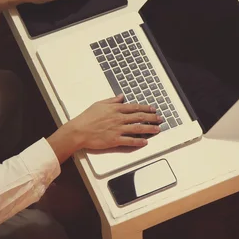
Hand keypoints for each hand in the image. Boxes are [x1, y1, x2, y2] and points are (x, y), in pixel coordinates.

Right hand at [46, 95, 161, 162]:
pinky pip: (130, 141)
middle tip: (160, 119)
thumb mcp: (99, 104)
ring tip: (157, 129)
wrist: (79, 131)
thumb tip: (121, 96)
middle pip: (139, 117)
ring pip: (137, 128)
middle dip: (152, 118)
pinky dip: (139, 141)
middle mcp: (118, 118)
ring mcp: (117, 129)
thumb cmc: (87, 117)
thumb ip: (112, 100)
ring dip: (149, 129)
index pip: (134, 107)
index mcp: (115, 108)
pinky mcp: (115, 140)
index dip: (146, 108)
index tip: (153, 109)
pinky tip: (145, 142)